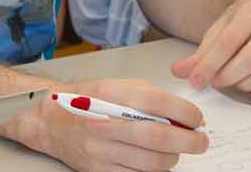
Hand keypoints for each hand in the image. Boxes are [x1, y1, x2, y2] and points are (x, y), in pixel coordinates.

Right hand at [29, 78, 207, 171]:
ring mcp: (99, 150)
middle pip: (157, 136)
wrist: (50, 121)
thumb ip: (147, 96)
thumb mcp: (115, 86)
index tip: (197, 118)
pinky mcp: (99, 171)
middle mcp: (102, 122)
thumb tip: (184, 115)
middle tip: (200, 140)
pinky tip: (155, 160)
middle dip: (188, 140)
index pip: (154, 102)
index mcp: (107, 94)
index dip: (184, 111)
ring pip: (152, 162)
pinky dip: (155, 170)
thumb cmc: (86, 101)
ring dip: (173, 157)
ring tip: (174, 150)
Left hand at [171, 0, 250, 98]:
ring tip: (233, 84)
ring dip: (248, 84)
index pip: (229, 41)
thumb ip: (200, 53)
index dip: (210, 64)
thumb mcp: (218, 29)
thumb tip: (179, 72)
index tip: (196, 80)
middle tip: (215, 82)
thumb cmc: (243, 19)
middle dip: (229, 76)